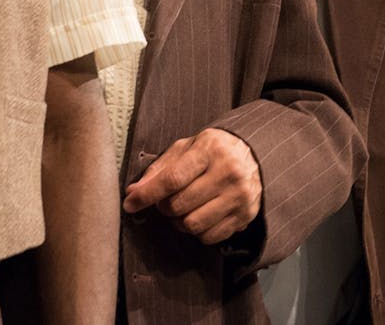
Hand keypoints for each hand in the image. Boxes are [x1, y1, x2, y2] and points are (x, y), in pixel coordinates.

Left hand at [122, 128, 261, 244]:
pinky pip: (209, 237)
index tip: (130, 203)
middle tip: (167, 200)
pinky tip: (201, 215)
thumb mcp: (186, 148)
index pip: (173, 179)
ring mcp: (239, 196)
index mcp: (210, 150)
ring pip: (192, 225)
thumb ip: (159, 169)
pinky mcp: (245, 216)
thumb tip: (133, 192)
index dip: (147, 194)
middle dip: (164, 207)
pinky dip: (198, 231)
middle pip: (179, 205)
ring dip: (180, 221)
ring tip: (184, 208)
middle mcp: (228, 173)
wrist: (255, 155)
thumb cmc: (213, 151)